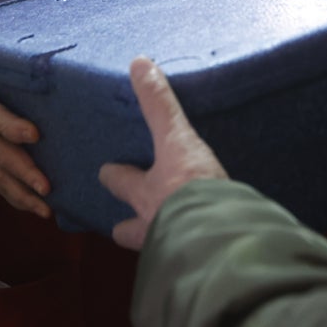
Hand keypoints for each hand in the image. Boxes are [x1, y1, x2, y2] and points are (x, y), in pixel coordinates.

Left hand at [99, 57, 227, 249]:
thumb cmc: (190, 187)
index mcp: (145, 194)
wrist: (220, 240)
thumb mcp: (176, 139)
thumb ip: (159, 104)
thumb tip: (139, 63)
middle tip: (124, 223)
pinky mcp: (200, 264)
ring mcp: (173, 249)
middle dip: (126, 225)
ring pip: (154, 247)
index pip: (119, 182)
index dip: (112, 174)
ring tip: (167, 238)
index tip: (105, 170)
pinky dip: (192, 254)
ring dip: (158, 242)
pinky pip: (189, 261)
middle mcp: (152, 226)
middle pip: (129, 229)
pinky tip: (205, 251)